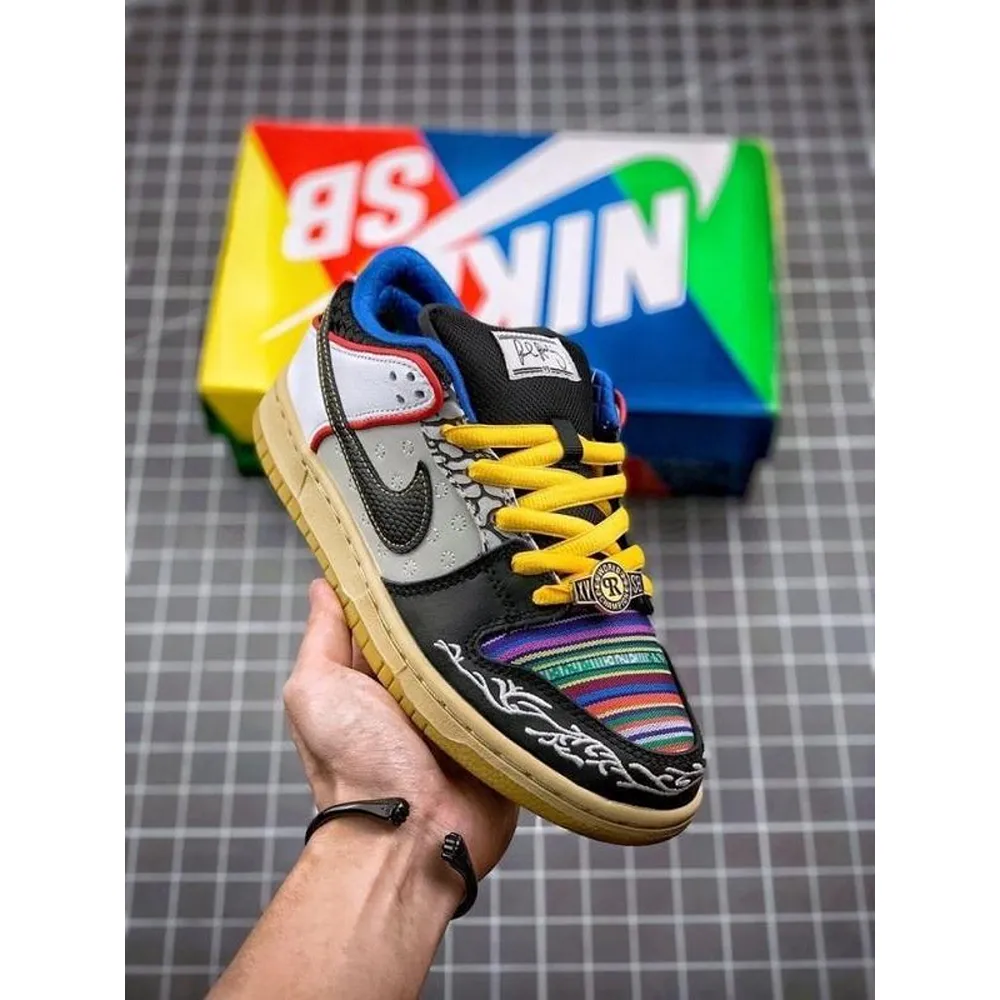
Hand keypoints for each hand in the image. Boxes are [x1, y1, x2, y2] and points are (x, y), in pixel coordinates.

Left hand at [283, 579, 518, 877]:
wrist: (411, 837)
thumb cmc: (354, 767)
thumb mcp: (316, 691)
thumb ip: (321, 638)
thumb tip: (322, 586)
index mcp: (372, 679)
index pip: (387, 617)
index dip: (398, 584)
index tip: (417, 546)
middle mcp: (415, 691)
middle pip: (437, 632)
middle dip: (450, 606)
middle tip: (469, 567)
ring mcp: (459, 710)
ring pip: (478, 656)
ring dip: (486, 639)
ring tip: (503, 599)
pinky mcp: (496, 729)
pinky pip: (513, 690)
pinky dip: (517, 673)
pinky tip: (527, 644)